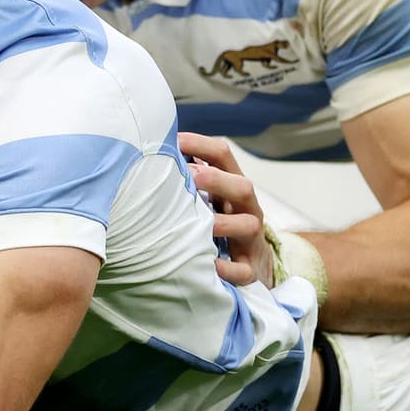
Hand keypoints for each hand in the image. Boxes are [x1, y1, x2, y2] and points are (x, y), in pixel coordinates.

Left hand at [179, 132, 273, 287]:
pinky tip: (210, 265)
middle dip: (216, 180)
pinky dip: (227, 268)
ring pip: (249, 225)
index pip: (223, 156)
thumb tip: (154, 153)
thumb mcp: (212, 197)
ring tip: (202, 225)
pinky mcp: (250, 268)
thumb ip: (191, 178)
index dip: (201, 145)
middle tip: (190, 177)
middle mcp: (246, 208)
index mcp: (233, 185)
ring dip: (224, 224)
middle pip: (242, 186)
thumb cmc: (223, 223)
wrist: (255, 264)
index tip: (175, 140)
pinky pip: (243, 269)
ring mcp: (251, 239)